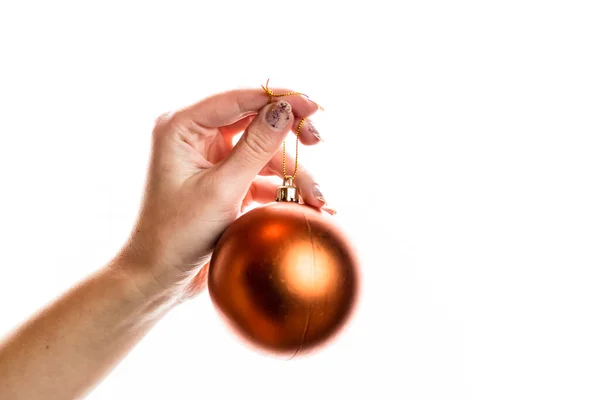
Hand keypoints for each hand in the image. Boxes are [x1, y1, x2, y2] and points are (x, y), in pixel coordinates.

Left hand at [116, 86, 328, 300]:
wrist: (158, 278)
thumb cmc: (176, 234)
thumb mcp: (222, 189)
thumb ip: (256, 147)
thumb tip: (285, 110)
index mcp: (182, 126)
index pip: (240, 98)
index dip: (281, 99)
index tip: (314, 107)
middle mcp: (195, 136)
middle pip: (255, 120)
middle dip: (289, 135)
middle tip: (317, 141)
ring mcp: (211, 159)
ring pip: (263, 152)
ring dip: (292, 172)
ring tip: (318, 199)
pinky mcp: (223, 181)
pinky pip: (259, 174)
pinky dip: (282, 187)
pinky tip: (307, 204)